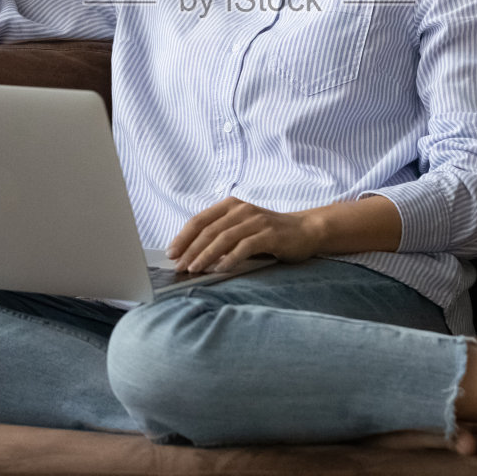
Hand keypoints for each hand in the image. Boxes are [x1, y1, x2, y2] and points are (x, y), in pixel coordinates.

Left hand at [167, 197, 320, 273]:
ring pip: (224, 238)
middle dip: (191, 250)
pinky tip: (219, 269)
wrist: (305, 231)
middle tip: (180, 267)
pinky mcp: (269, 234)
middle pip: (209, 230)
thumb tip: (191, 255)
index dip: (183, 237)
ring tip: (195, 270)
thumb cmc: (269, 233)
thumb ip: (220, 236)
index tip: (171, 254)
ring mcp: (256, 221)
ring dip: (206, 255)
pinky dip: (229, 259)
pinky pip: (245, 247)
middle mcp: (242, 210)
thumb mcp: (241, 229)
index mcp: (231, 205)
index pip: (200, 220)